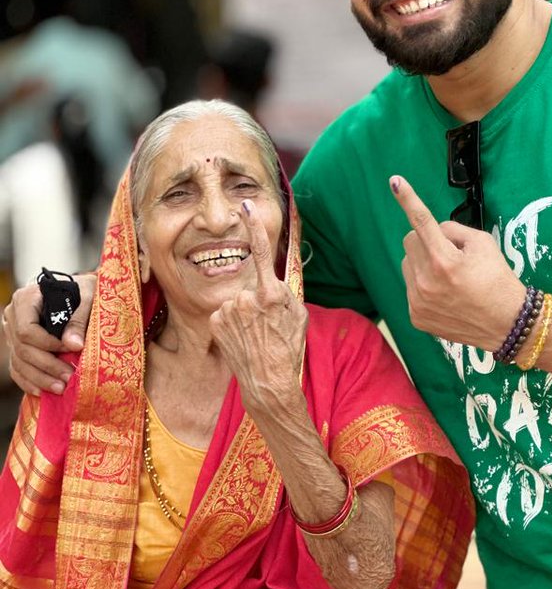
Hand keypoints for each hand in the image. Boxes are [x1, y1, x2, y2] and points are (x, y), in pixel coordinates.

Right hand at [3, 273, 95, 395]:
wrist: (80, 291)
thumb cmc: (84, 290)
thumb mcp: (88, 296)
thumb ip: (80, 319)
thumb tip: (74, 345)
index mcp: (26, 299)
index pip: (26, 330)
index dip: (47, 344)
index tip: (72, 349)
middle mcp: (13, 316)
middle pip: (22, 348)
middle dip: (47, 366)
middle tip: (69, 377)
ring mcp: (12, 333)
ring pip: (19, 362)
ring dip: (40, 378)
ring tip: (61, 388)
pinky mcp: (17, 347)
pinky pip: (17, 368)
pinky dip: (30, 381)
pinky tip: (44, 392)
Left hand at [209, 200, 306, 420]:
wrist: (268, 382)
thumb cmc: (289, 348)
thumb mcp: (299, 315)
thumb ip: (286, 292)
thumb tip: (275, 280)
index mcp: (272, 293)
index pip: (263, 252)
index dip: (254, 226)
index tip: (246, 206)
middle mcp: (247, 297)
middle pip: (250, 286)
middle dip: (256, 299)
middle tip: (266, 324)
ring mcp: (229, 309)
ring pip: (236, 299)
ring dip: (243, 312)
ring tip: (254, 334)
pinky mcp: (215, 321)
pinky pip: (224, 312)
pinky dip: (231, 322)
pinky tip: (241, 338)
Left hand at [390, 175, 524, 350]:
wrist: (507, 323)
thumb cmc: (498, 280)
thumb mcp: (484, 243)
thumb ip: (453, 230)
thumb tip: (434, 229)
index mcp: (444, 260)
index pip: (421, 221)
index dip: (408, 199)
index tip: (394, 181)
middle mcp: (426, 282)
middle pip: (410, 241)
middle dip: (426, 241)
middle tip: (450, 254)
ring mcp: (418, 302)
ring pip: (408, 264)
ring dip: (423, 263)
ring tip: (449, 277)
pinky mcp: (416, 316)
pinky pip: (410, 288)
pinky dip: (424, 285)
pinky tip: (445, 295)